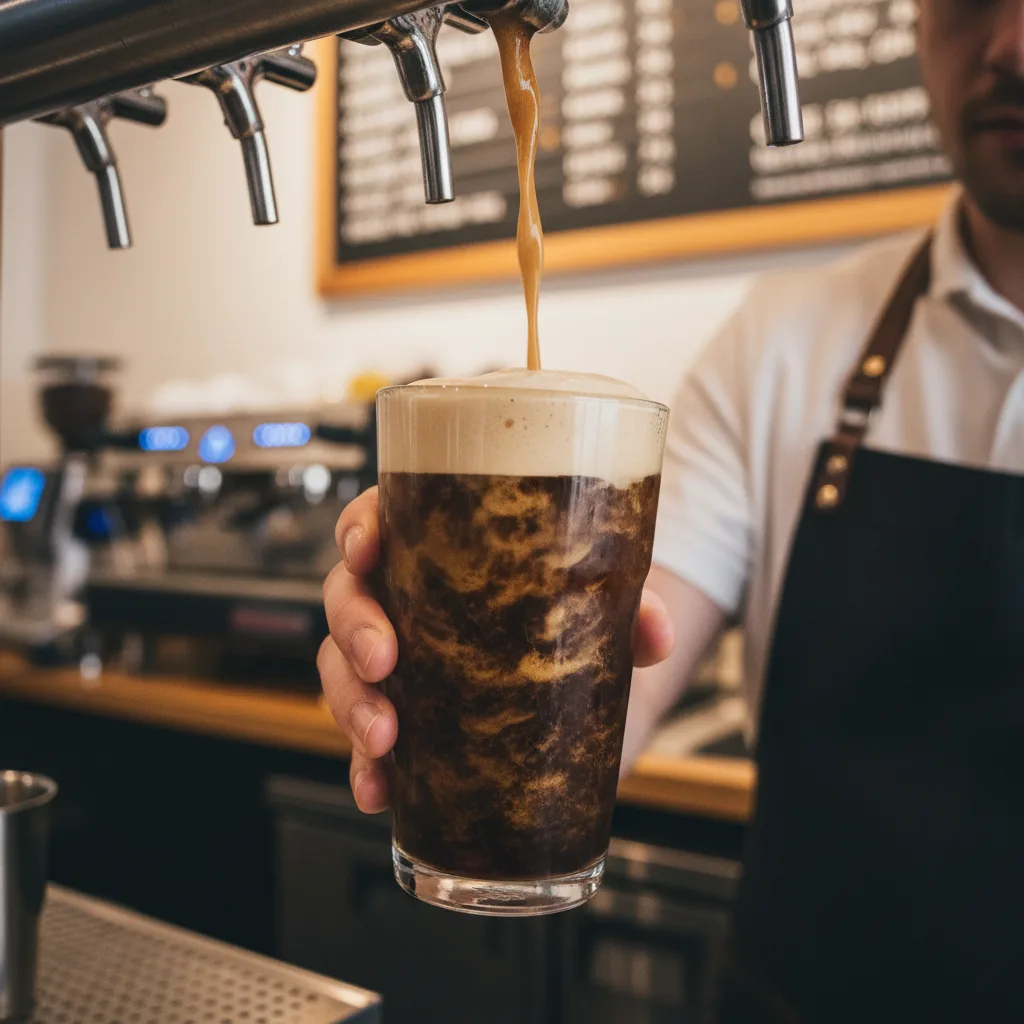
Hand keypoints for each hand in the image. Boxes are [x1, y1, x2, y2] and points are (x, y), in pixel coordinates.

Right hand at [320, 486, 675, 813]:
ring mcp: (395, 661)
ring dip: (350, 703)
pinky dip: (364, 766)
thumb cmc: (566, 620)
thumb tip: (654, 634)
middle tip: (384, 661)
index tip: (366, 550)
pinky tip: (379, 788)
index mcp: (435, 549)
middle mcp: (403, 599)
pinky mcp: (402, 719)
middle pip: (347, 596)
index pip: (378, 520)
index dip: (359, 531)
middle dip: (355, 627)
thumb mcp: (599, 607)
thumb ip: (628, 610)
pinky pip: (363, 739)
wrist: (580, 696)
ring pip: (341, 668)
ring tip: (383, 738)